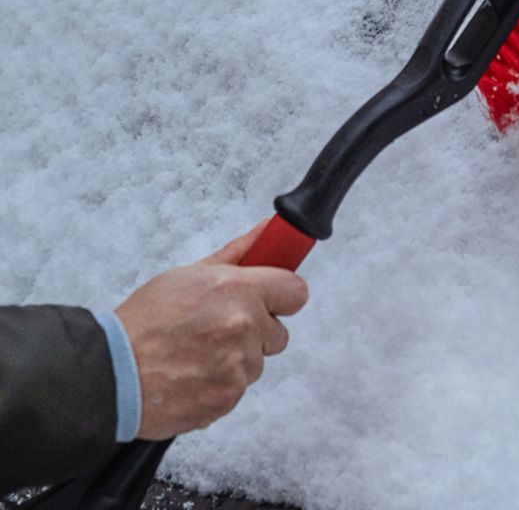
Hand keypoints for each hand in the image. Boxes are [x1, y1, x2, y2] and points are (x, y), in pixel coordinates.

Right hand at [114, 221, 308, 439]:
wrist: (111, 372)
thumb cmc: (144, 322)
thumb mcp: (188, 276)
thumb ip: (237, 255)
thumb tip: (268, 232)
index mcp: (237, 290)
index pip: (296, 292)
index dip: (281, 296)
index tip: (269, 300)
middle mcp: (243, 327)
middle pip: (279, 333)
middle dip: (256, 332)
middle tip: (217, 330)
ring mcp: (238, 366)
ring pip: (257, 363)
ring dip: (236, 360)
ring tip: (196, 354)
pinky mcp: (228, 398)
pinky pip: (239, 389)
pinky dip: (220, 385)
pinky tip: (192, 374)